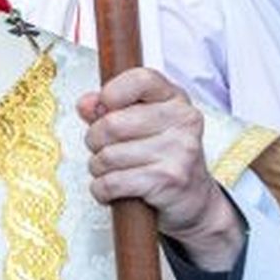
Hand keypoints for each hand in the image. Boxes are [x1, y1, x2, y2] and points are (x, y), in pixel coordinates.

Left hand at [77, 67, 244, 270]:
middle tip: (103, 148)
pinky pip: (112, 183)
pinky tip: (112, 189)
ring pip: (108, 156)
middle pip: (111, 123)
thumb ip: (109, 109)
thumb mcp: (141, 124)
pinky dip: (102, 190)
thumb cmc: (161, 156)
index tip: (104, 106)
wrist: (193, 200)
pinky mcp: (169, 180)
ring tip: (111, 171)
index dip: (112, 92)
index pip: (140, 79)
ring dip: (98, 168)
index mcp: (175, 99)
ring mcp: (179, 151)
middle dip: (95, 140)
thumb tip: (86, 104)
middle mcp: (182, 121)